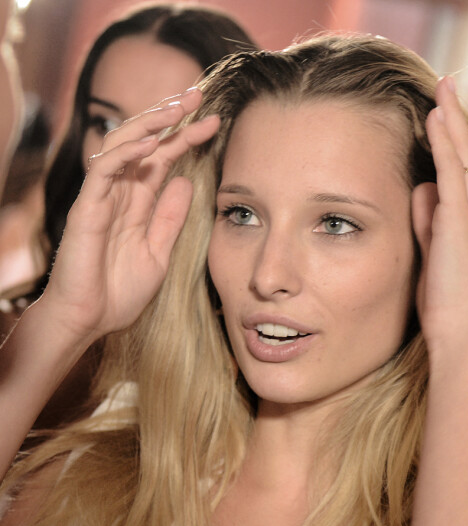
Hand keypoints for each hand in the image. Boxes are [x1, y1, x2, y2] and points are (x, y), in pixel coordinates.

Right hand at [42, 88, 218, 343]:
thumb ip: (170, 218)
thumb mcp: (158, 253)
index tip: (216, 123)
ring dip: (149, 125)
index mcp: (139, 204)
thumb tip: (185, 182)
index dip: (188, 139)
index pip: (165, 160)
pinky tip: (148, 144)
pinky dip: (124, 155)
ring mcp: (102, 198)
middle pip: (146, 144)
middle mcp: (121, 194)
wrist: (90, 321)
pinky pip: (103, 172)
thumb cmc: (120, 292)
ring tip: (178, 108)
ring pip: (122, 147)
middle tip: (198, 96)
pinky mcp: (86, 208)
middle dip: (170, 118)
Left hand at [412, 63, 467, 350]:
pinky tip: (436, 115)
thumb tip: (421, 188)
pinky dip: (445, 140)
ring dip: (461, 113)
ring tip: (451, 81)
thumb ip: (430, 220)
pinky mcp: (459, 222)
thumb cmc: (451, 301)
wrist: (464, 335)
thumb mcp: (438, 253)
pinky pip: (452, 171)